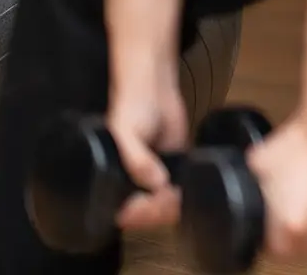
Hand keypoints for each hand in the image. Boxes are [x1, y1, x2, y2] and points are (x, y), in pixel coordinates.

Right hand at [107, 67, 190, 232]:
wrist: (154, 90)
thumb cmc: (130, 110)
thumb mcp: (125, 133)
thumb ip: (137, 160)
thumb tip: (158, 183)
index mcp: (115, 182)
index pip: (128, 212)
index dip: (142, 215)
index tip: (153, 205)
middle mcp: (135, 185)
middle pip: (151, 213)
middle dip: (163, 211)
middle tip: (171, 196)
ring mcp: (157, 178)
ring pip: (168, 204)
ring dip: (178, 205)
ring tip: (180, 191)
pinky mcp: (177, 167)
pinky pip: (184, 188)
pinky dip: (189, 191)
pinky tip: (191, 186)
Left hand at [248, 116, 306, 259]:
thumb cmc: (303, 140)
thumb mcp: (260, 162)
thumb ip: (252, 184)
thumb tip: (247, 186)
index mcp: (288, 226)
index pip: (277, 250)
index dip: (276, 236)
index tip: (279, 226)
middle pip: (305, 249)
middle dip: (302, 233)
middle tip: (303, 212)